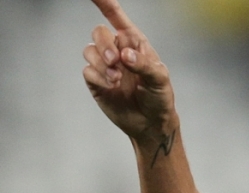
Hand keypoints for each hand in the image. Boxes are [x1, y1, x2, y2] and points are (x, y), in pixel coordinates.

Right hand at [82, 0, 175, 150]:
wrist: (150, 124)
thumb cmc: (160, 98)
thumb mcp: (160, 80)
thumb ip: (144, 65)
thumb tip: (125, 54)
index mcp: (135, 43)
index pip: (116, 17)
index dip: (104, 3)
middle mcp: (118, 49)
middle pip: (99, 32)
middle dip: (105, 46)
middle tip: (117, 62)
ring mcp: (105, 65)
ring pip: (89, 50)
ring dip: (101, 63)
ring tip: (117, 79)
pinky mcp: (96, 80)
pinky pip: (87, 70)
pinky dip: (98, 77)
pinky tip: (112, 87)